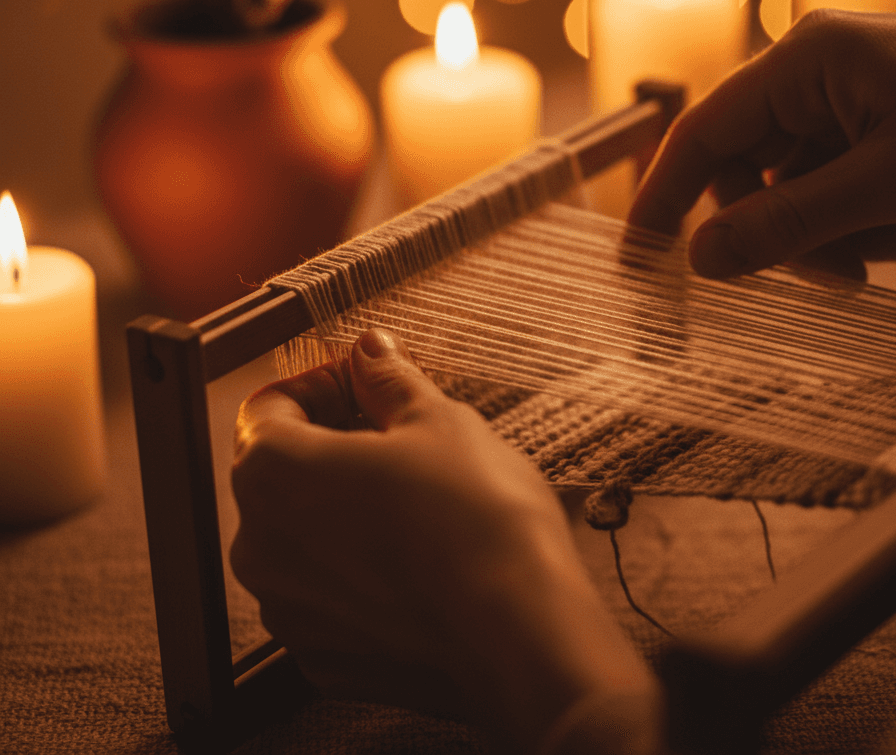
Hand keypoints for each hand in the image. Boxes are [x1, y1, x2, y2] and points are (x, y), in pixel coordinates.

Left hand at [230, 328, 658, 751]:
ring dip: (345, 507)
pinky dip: (359, 568)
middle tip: (400, 433)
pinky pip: (327, 593)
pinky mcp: (325, 656)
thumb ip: (388, 379)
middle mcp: (261, 547)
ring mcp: (289, 610)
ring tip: (417, 497)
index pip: (268, 406)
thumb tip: (370, 352)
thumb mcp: (437, 420)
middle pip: (281, 471)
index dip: (322, 383)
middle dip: (334, 441)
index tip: (366, 382)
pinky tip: (417, 555)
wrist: (522, 635)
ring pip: (304, 535)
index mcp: (275, 473)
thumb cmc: (479, 522)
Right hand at [629, 10, 895, 278]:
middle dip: (778, 233)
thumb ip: (791, 222)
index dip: (662, 197)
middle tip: (830, 279)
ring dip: (822, 235)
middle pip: (744, 169)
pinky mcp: (864, 121)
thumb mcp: (892, 180)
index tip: (638, 260)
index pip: (701, 133)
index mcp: (802, 61)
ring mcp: (837, 97)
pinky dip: (850, 222)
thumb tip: (701, 261)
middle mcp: (808, 72)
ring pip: (786, 186)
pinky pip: (824, 184)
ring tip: (889, 255)